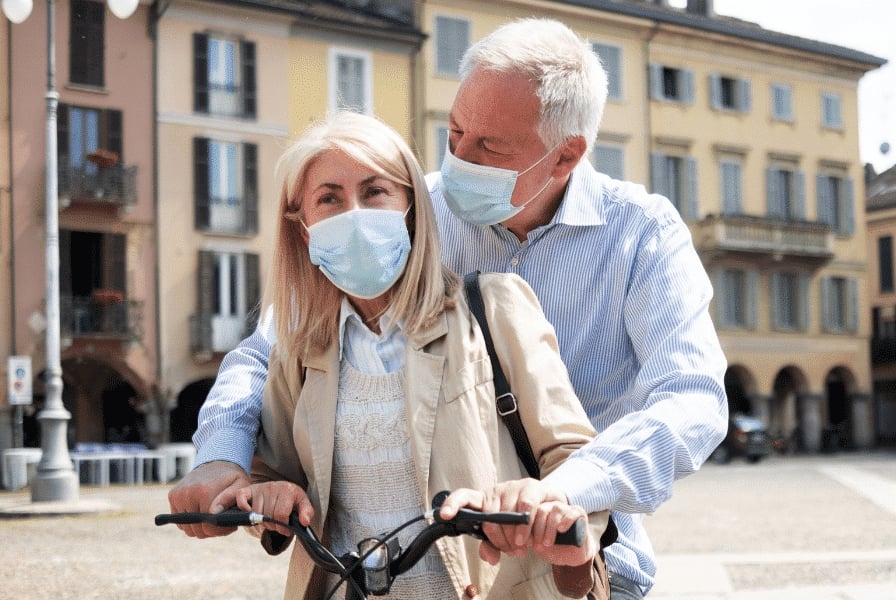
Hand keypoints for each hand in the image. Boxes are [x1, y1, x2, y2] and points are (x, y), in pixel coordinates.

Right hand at [167, 461, 249, 537]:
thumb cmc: (231, 478)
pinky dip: (190, 522)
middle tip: (221, 523)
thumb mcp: (240, 485)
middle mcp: (188, 493)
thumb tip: (213, 513)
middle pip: (196, 529)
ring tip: (213, 518)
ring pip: (187, 528)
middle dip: (210, 530)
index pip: (208, 526)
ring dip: (199, 527)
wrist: (217, 462)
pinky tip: (202, 514)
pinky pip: (180, 522)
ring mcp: (178, 495)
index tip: (228, 526)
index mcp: (204, 491)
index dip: (220, 530)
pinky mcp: (173, 496)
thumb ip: (229, 499)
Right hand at [234, 481, 314, 537]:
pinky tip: (253, 514)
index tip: (286, 531)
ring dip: (261, 522)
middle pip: (268, 516)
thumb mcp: (303, 504)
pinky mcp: (249, 490)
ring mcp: (260, 488)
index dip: (283, 527)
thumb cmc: (293, 499)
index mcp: (287, 490)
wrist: (284, 488)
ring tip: (269, 520)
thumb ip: (307, 513)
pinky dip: (244, 509)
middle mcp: (273, 487)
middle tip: (277, 525)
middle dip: (273, 526)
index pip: (280, 515)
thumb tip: (304, 522)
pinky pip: (241, 499)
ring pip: (255, 513)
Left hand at [439, 480, 594, 566]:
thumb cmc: (527, 529)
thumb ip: (494, 546)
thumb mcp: (507, 538)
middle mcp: (511, 488)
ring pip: (526, 510)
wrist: (562, 522)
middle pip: (499, 511)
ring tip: (529, 544)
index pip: (468, 495)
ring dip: (527, 532)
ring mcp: (534, 488)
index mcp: (493, 498)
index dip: (454, 503)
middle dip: (504, 536)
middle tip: (514, 549)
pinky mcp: (556, 497)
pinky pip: (551, 512)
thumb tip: (490, 557)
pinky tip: (547, 540)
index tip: (445, 515)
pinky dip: (549, 531)